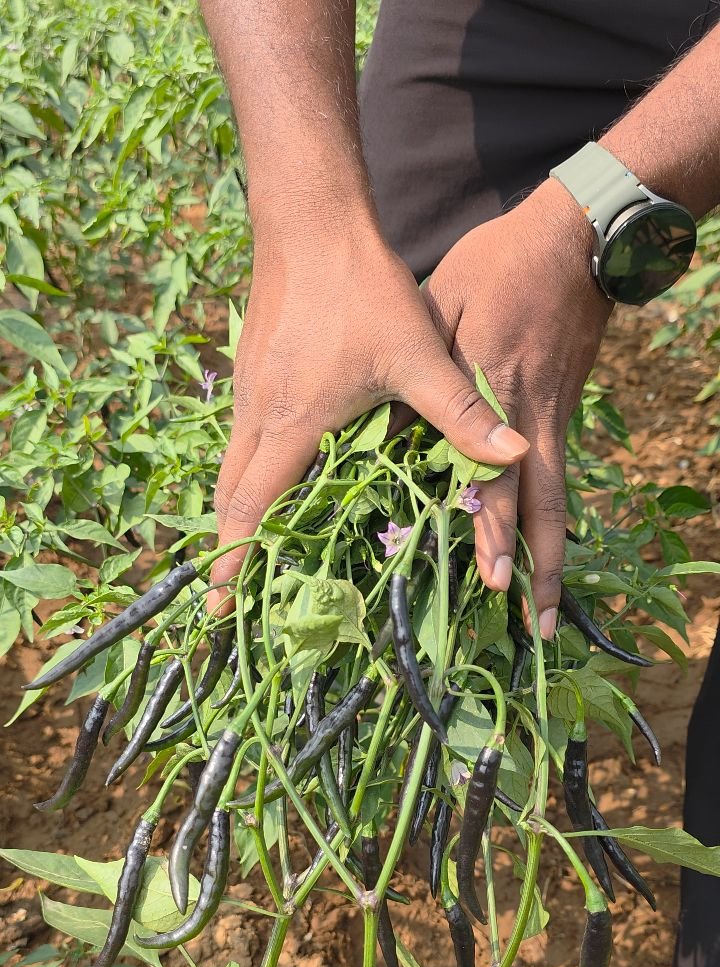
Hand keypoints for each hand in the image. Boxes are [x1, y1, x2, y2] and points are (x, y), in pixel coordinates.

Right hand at [208, 213, 528, 610]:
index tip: (215, 606)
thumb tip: (516, 456)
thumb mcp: (416, 354)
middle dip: (227, 549)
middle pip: (230, 497)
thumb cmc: (360, 287)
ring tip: (244, 552)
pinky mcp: (252, 372)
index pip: (252, 509)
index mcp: (290, 424)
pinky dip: (247, 473)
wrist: (310, 218)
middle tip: (225, 597)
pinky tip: (273, 480)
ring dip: (237, 511)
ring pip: (232, 467)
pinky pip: (241, 439)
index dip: (234, 562)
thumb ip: (460, 412)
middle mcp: (256, 415)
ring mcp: (247, 392)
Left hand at [422, 179, 613, 636]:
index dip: (496, 530)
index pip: (496, 475)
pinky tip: (540, 554)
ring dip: (552, 556)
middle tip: (536, 623)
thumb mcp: (442, 306)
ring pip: (556, 500)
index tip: (495, 579)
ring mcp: (552, 419)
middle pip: (541, 506)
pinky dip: (549, 523)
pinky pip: (556, 480)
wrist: (574, 238)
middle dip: (538, 566)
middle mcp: (530, 417)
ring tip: (549, 607)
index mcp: (495, 390)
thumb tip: (385, 429)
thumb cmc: (498, 266)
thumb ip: (419, 372)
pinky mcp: (560, 414)